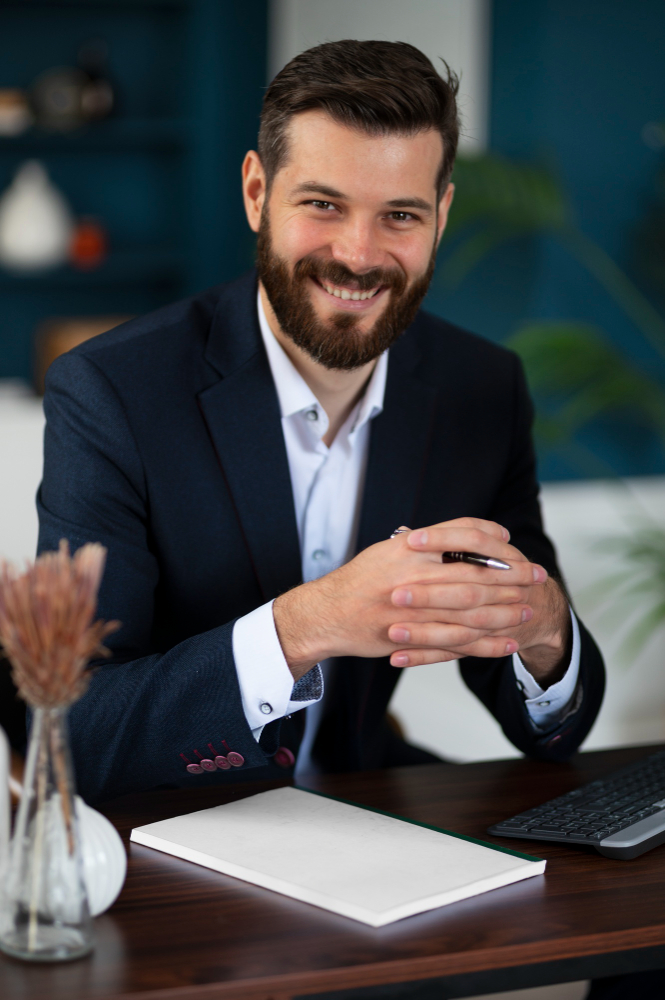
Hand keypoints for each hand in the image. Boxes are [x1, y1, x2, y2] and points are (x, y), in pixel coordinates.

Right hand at [272, 517, 546, 680]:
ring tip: (529, 610)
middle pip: (474, 572)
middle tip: (537, 575)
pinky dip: (486, 644)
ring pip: (471, 610)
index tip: (512, 545)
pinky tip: (507, 644)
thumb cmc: (358, 581)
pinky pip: (457, 642)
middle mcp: (412, 574)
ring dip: (505, 610)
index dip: (492, 539)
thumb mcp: (387, 551)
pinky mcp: (411, 636)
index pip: (461, 535)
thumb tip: (458, 535)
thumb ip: (421, 543)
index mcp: (408, 548)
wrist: (325, 614)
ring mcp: (412, 608)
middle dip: (511, 575)